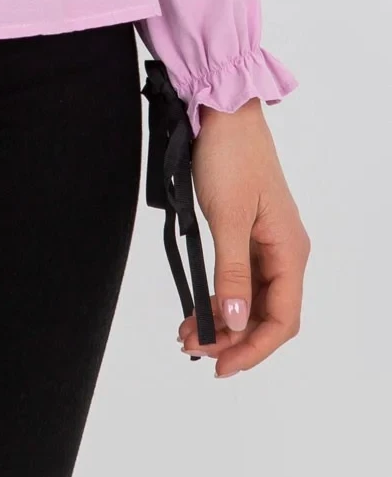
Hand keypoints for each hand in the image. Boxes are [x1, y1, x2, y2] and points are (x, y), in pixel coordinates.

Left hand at [180, 98, 309, 377]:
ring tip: (187, 333)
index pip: (282, 319)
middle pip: (265, 314)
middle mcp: (283, 251)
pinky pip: (238, 276)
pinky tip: (197, 307)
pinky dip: (219, 295)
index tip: (222, 365)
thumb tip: (234, 321)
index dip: (254, 348)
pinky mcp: (246, 231)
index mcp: (289, 251)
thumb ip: (231, 272)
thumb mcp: (227, 217)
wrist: (222, 111)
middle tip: (193, 349)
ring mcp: (265, 242)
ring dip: (222, 320)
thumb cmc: (231, 155)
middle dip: (231, 338)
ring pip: (249, 298)